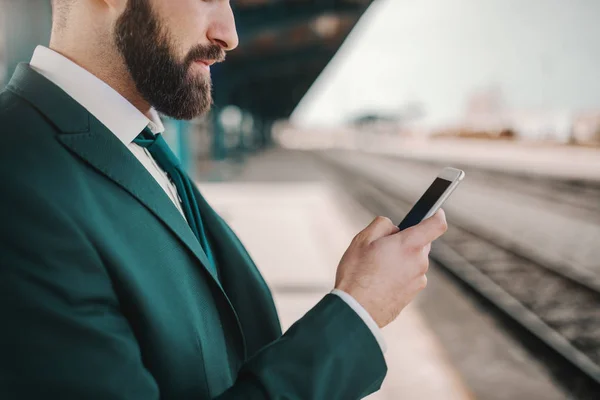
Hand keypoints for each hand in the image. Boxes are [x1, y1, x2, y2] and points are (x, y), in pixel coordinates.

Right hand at [335, 210, 447, 327]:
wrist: (356, 310)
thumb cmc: (357, 273)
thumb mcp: (362, 239)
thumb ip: (382, 225)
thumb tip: (394, 228)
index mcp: (409, 245)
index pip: (436, 225)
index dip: (437, 215)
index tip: (436, 212)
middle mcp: (419, 262)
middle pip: (420, 243)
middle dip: (405, 241)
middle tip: (382, 247)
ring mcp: (418, 280)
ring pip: (414, 261)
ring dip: (401, 260)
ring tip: (376, 268)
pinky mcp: (413, 294)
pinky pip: (409, 277)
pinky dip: (398, 275)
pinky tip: (379, 281)